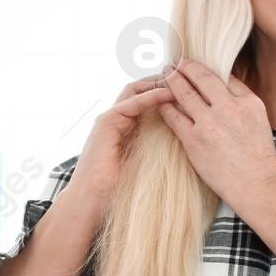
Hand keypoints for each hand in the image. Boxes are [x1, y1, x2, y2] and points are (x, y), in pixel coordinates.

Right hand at [69, 74, 176, 207]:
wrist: (91, 198)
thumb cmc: (115, 187)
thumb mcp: (142, 160)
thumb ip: (154, 145)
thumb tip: (180, 141)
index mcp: (124, 127)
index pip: (143, 98)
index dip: (162, 90)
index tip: (184, 89)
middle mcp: (115, 119)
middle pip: (138, 89)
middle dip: (160, 80)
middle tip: (183, 77)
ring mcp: (109, 119)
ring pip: (133, 90)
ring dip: (157, 84)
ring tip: (178, 81)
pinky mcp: (106, 123)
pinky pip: (131, 103)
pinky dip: (150, 96)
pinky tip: (167, 94)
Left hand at [156, 57, 275, 210]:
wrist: (257, 185)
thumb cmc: (259, 156)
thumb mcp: (260, 120)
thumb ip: (242, 100)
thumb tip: (224, 84)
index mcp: (247, 102)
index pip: (222, 76)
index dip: (203, 68)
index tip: (192, 64)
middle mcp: (229, 108)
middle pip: (201, 79)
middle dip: (184, 67)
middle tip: (174, 62)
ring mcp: (210, 124)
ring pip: (185, 94)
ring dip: (172, 81)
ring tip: (165, 74)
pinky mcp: (195, 141)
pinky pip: (174, 117)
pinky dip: (165, 105)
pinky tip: (159, 100)